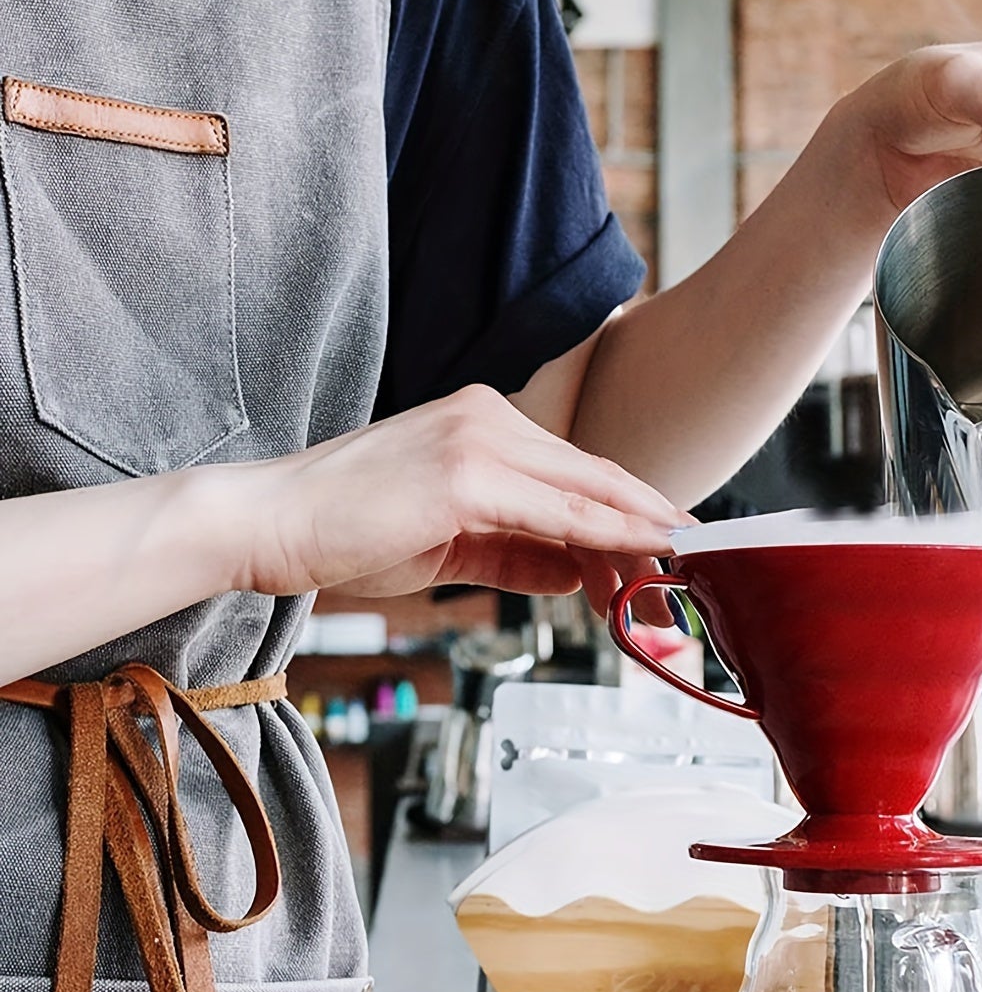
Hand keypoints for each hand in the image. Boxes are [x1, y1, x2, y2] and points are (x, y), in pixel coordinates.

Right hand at [242, 384, 691, 622]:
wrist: (270, 525)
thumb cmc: (347, 533)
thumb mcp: (451, 545)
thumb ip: (518, 552)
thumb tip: (577, 573)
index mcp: (481, 424)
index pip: (576, 472)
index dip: (631, 509)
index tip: (675, 540)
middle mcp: (488, 418)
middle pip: (595, 477)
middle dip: (650, 522)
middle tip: (700, 559)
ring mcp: (478, 440)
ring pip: (587, 492)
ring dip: (641, 536)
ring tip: (681, 572)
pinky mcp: (467, 474)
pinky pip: (560, 513)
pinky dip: (610, 535)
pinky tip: (647, 553)